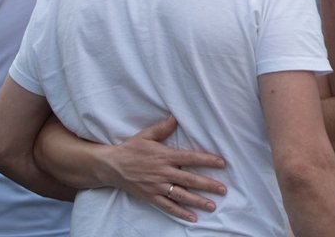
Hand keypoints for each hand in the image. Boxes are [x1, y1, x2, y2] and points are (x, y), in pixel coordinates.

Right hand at [100, 116, 226, 222]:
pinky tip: (193, 218)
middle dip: (208, 184)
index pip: (191, 158)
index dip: (207, 160)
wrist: (111, 166)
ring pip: (181, 195)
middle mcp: (163, 172)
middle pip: (190, 179)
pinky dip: (180, 212)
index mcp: (165, 156)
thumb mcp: (146, 135)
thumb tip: (175, 117)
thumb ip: (163, 128)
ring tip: (212, 205)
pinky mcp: (151, 197)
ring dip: (198, 201)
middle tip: (223, 189)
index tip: (221, 163)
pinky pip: (167, 207)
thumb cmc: (131, 149)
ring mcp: (157, 186)